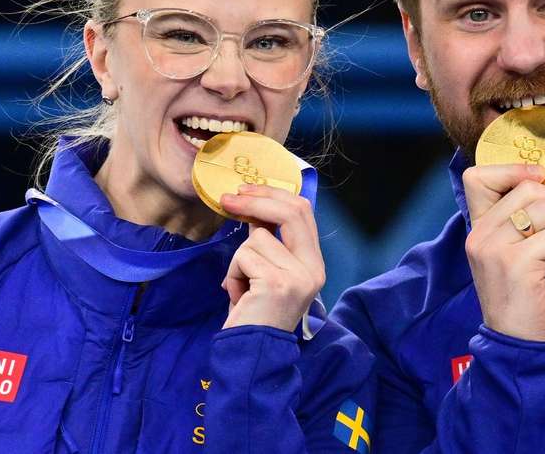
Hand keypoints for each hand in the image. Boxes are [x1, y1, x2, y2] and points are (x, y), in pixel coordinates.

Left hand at [218, 184, 325, 331]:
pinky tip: (238, 296)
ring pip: (257, 238)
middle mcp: (314, 269)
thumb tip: (253, 206)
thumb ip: (270, 242)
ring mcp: (298, 276)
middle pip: (291, 212)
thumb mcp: (269, 272)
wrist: (253, 354)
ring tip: (241, 287)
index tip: (247, 190)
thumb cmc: (256, 313)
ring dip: (238, 261)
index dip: (274, 195)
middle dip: (256, 200)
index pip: (303, 212)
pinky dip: (232, 275)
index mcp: (315, 264)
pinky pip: (244, 257)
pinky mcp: (277, 283)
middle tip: (229, 199)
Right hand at [463, 164, 544, 341]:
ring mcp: (493, 247)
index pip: (478, 177)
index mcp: (479, 228)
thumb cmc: (529, 297)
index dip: (515, 171)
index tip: (541, 187)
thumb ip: (528, 219)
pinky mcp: (514, 263)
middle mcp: (480, 234)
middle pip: (529, 187)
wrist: (519, 345)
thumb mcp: (522, 251)